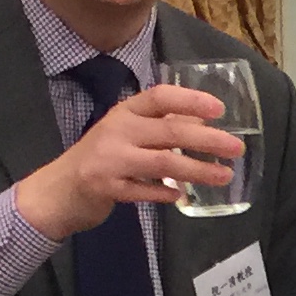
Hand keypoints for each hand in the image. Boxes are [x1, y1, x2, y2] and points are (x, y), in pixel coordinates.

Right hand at [11, 84, 240, 239]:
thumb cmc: (102, 157)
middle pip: (169, 132)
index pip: (159, 97)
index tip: (219, 109)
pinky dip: (164, 194)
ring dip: (196, 170)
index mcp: (125, 112)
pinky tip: (180, 197)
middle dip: (207, 140)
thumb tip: (203, 124)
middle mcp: (118, 131)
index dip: (190, 100)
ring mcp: (111, 160)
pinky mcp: (107, 188)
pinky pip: (144, 192)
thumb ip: (161, 127)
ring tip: (223, 175)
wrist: (59, 189)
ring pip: (162, 164)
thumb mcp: (128, 133)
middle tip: (236, 148)